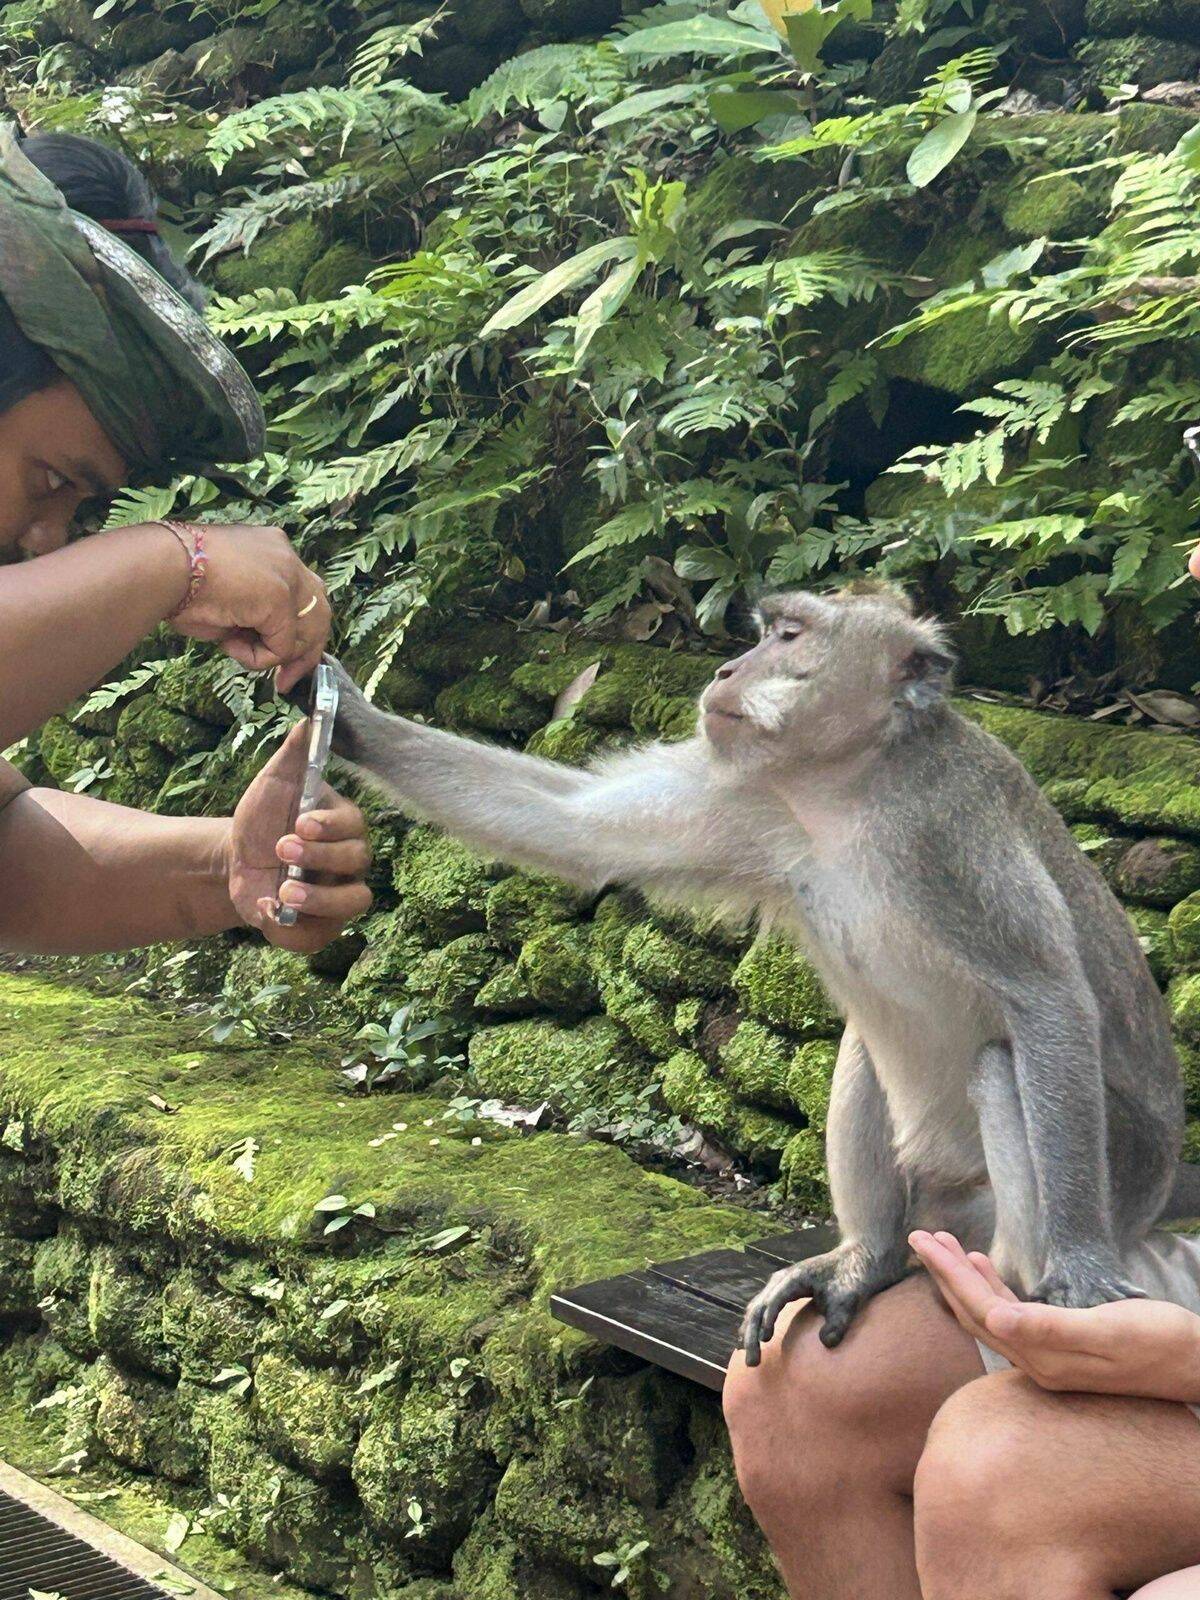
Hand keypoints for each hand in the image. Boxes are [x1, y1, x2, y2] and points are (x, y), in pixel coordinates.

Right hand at [160, 523, 330, 694]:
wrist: (159, 568)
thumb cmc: (179, 583)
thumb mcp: (230, 595)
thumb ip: (257, 611)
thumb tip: (272, 645)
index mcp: (274, 548)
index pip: (306, 594)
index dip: (299, 630)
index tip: (285, 659)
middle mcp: (287, 556)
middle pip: (319, 612)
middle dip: (305, 652)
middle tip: (284, 680)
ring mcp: (287, 575)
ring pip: (305, 633)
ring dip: (275, 656)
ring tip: (237, 652)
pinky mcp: (280, 599)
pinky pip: (282, 647)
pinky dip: (258, 658)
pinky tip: (228, 644)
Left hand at [226, 721, 371, 953]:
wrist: (234, 861)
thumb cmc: (262, 818)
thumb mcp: (274, 782)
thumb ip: (295, 753)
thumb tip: (311, 716)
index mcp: (343, 826)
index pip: (354, 826)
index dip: (331, 826)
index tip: (301, 822)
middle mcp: (349, 862)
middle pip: (356, 863)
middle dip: (320, 858)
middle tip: (283, 850)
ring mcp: (339, 896)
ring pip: (352, 902)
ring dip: (319, 899)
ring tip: (283, 892)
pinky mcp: (320, 927)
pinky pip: (321, 936)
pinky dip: (295, 930)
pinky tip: (269, 913)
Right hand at [740, 1241, 911, 1363]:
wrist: (859, 1259)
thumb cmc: (854, 1279)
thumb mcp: (850, 1301)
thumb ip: (839, 1322)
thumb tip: (827, 1344)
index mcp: (795, 1278)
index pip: (773, 1300)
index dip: (767, 1320)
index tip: (765, 1340)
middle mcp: (783, 1279)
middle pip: (758, 1307)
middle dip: (751, 1334)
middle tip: (753, 1363)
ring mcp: (782, 1284)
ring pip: (757, 1308)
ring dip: (751, 1333)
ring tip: (752, 1360)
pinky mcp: (786, 1291)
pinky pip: (764, 1308)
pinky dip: (757, 1325)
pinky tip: (756, 1340)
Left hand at [910, 1229, 1199, 1402]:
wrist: (1198, 1367)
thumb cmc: (1159, 1344)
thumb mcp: (1106, 1331)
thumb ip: (1049, 1328)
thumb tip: (996, 1320)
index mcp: (1040, 1357)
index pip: (979, 1307)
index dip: (948, 1272)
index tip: (922, 1238)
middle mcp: (1036, 1362)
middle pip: (974, 1311)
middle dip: (945, 1272)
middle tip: (921, 1235)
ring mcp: (1048, 1359)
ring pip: (989, 1312)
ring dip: (964, 1278)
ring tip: (943, 1244)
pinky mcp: (1061, 1350)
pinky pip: (1012, 1317)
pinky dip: (991, 1288)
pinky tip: (985, 1268)